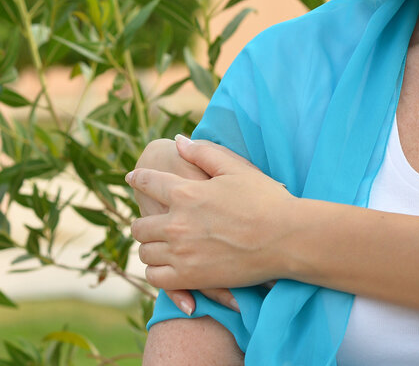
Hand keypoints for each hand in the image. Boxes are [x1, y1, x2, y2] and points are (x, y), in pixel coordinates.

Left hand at [128, 137, 293, 292]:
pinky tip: (167, 266)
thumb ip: (204, 153)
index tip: (132, 178)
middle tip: (150, 222)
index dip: (139, 179)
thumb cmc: (266, 200)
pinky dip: (157, 271)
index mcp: (186, 193)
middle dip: (143, 221)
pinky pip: (155, 277)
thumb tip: (178, 141)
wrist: (286, 238)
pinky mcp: (189, 277)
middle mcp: (177, 223)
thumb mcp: (237, 169)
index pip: (149, 183)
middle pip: (139, 225)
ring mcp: (181, 253)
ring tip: (160, 245)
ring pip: (145, 252)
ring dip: (150, 247)